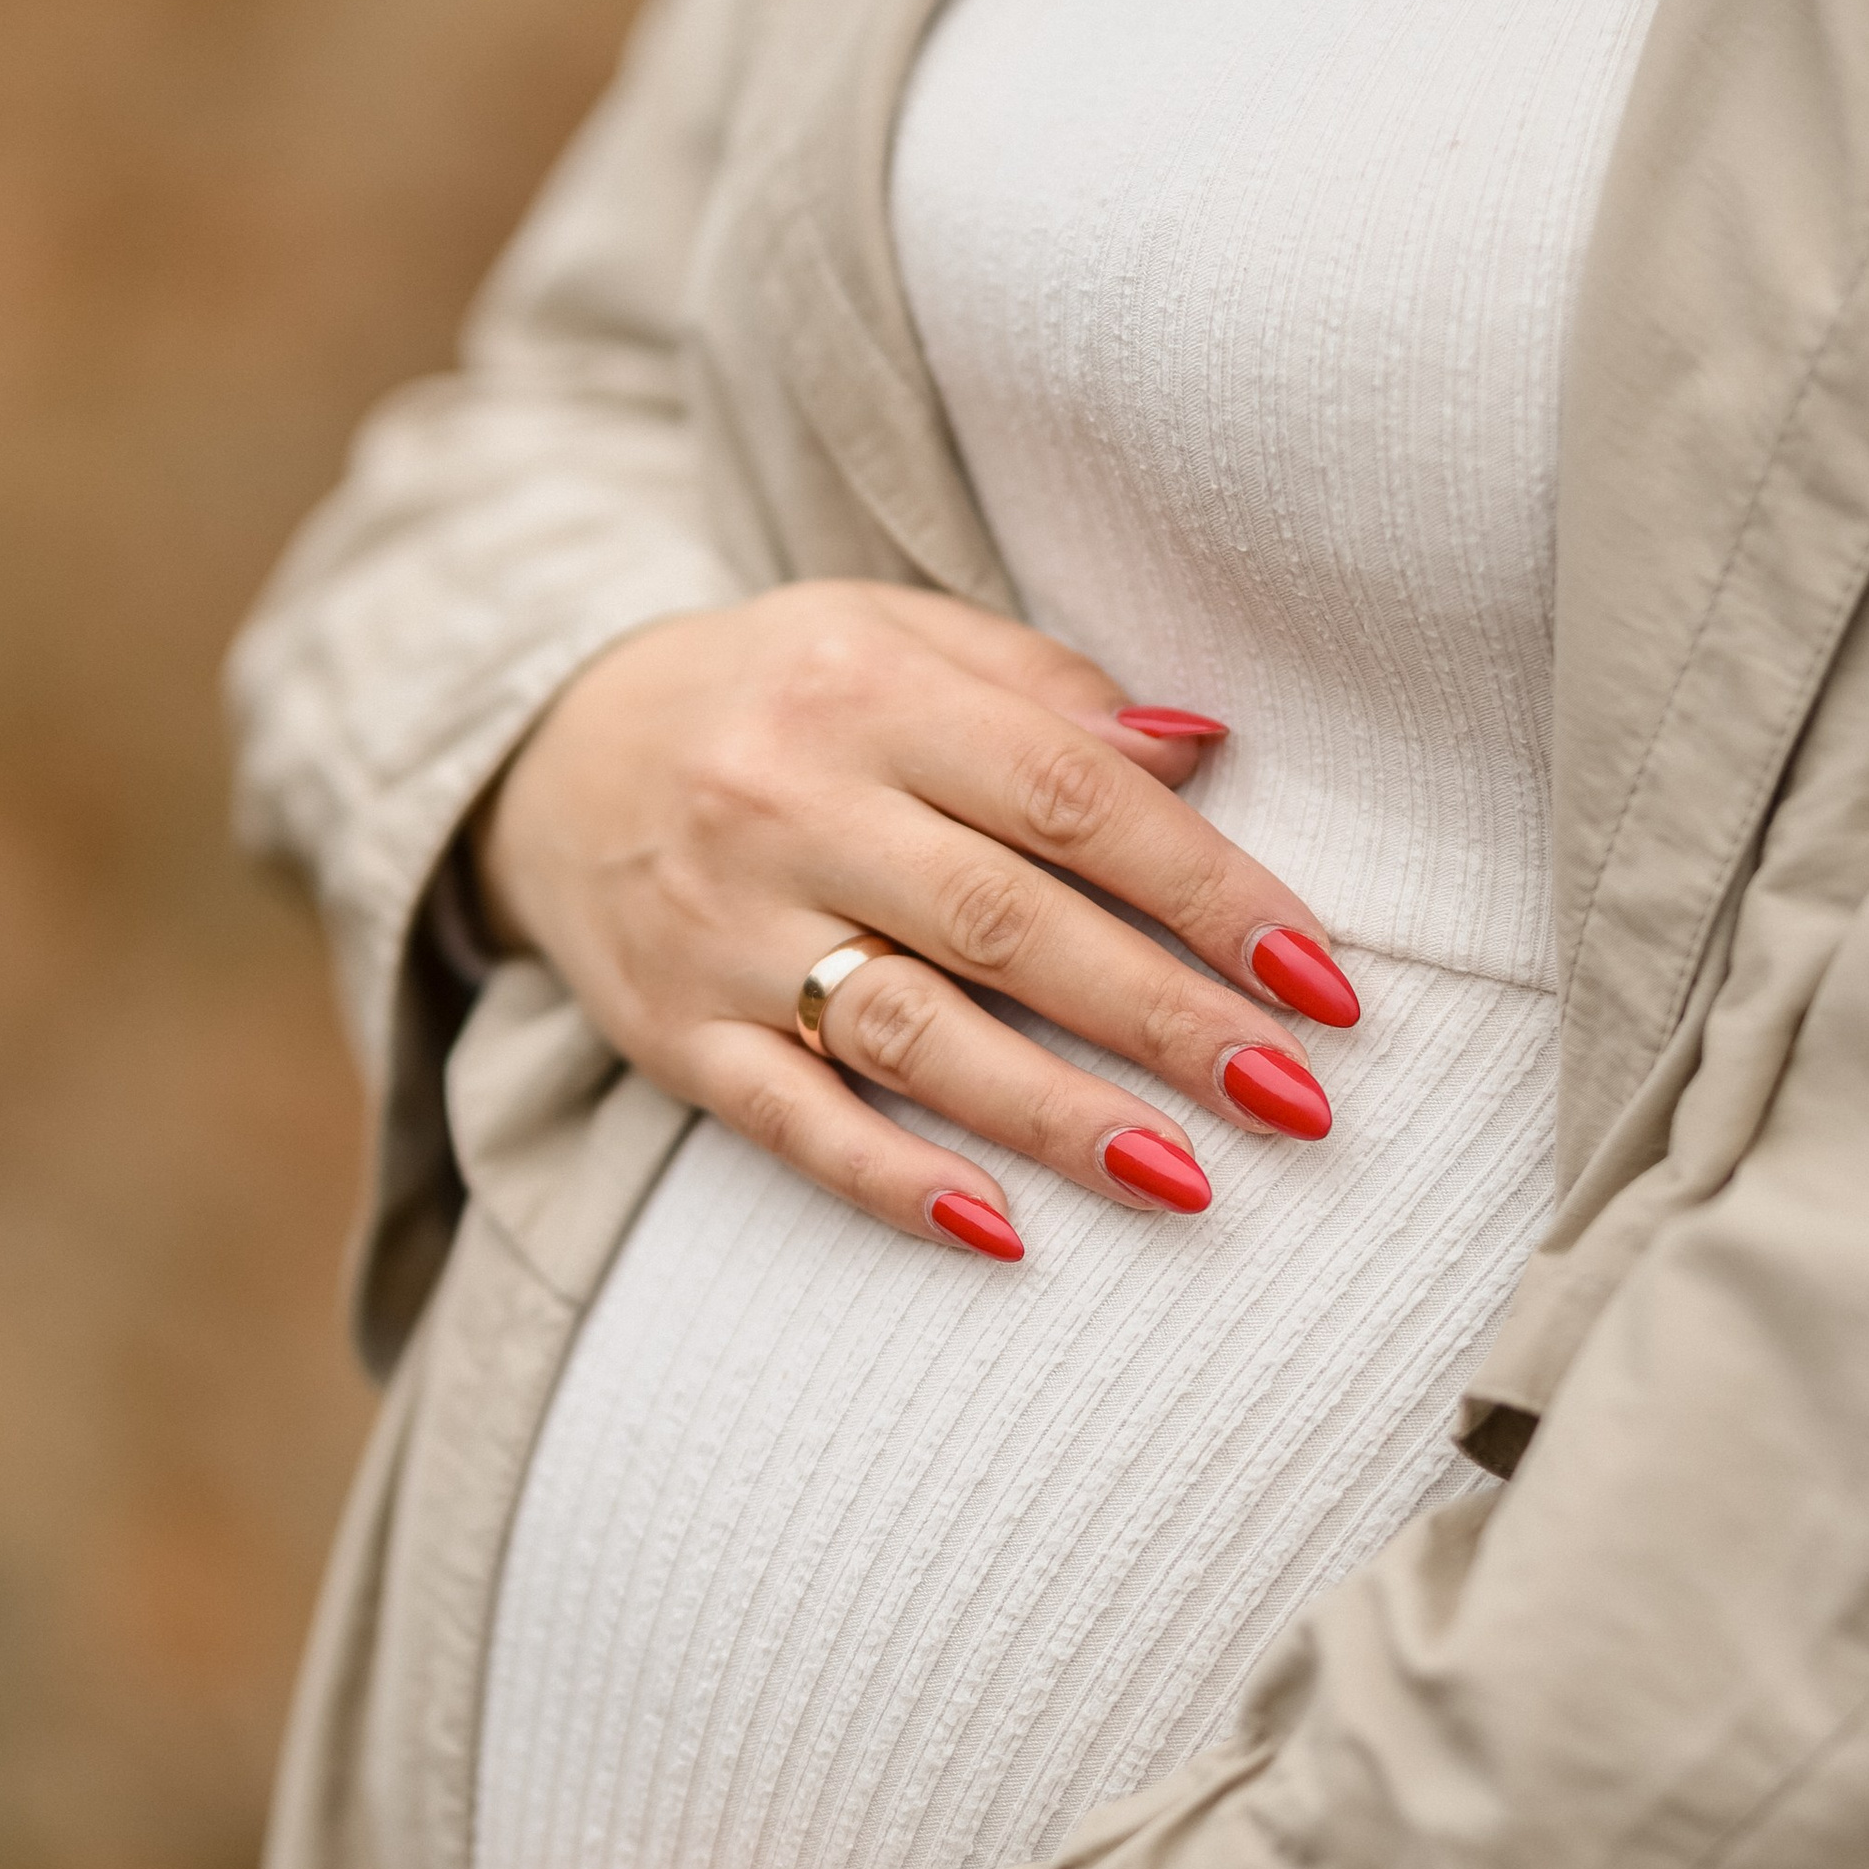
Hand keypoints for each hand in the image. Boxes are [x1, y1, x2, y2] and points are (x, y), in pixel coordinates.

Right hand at [470, 582, 1353, 1253]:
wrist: (551, 751)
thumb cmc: (779, 696)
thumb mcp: (895, 635)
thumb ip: (1045, 688)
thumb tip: (1201, 754)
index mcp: (867, 691)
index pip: (1068, 797)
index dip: (1204, 888)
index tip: (1318, 975)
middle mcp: (788, 804)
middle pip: (1005, 921)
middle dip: (1164, 1016)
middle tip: (1295, 1095)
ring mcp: (722, 929)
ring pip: (908, 1032)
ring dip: (1056, 1114)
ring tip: (1187, 1178)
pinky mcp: (669, 1032)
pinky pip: (788, 1122)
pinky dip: (890, 1182)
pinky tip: (1000, 1233)